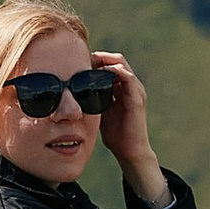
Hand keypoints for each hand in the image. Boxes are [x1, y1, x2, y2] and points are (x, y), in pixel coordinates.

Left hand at [91, 49, 166, 202]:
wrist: (129, 151)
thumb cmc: (115, 133)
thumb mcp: (100, 110)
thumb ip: (92, 98)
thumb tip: (72, 91)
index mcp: (123, 87)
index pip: (110, 64)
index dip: (95, 60)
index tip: (79, 62)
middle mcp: (131, 85)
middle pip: (115, 59)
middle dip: (98, 57)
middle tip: (82, 59)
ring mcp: (136, 90)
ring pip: (121, 64)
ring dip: (104, 61)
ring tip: (88, 64)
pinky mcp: (137, 98)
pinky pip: (127, 78)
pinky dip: (114, 72)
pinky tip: (99, 75)